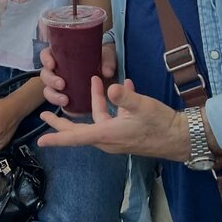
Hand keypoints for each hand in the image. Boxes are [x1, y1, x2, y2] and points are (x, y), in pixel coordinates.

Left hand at [36, 76, 189, 160]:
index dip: (56, 138)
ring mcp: (117, 137)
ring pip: (97, 119)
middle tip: (44, 114)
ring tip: (94, 81)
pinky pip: (112, 118)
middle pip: (79, 131)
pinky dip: (113, 103)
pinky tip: (124, 86)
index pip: (75, 138)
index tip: (39, 140)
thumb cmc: (160, 124)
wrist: (181, 137)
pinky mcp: (126, 133)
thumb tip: (111, 87)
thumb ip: (125, 97)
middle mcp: (108, 139)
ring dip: (95, 101)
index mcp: (107, 135)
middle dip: (61, 122)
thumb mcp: (142, 107)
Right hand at [40, 43, 116, 116]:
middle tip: (62, 84)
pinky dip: (59, 104)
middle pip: (45, 74)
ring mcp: (60, 84)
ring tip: (65, 100)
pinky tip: (67, 106)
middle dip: (50, 80)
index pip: (46, 54)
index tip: (52, 64)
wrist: (110, 76)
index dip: (45, 59)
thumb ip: (108, 62)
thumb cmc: (104, 61)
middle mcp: (58, 69)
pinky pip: (57, 101)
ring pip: (48, 90)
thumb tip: (106, 72)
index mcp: (62, 55)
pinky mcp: (65, 96)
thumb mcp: (107, 56)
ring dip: (53, 95)